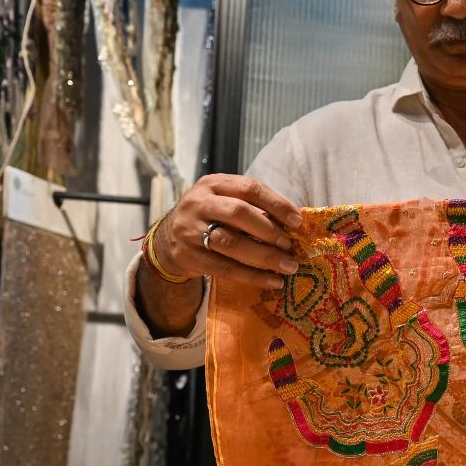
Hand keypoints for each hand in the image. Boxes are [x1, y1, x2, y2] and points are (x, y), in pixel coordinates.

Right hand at [153, 174, 301, 288]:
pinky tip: (272, 281)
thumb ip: (252, 206)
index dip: (276, 204)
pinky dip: (252, 276)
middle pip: (239, 213)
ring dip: (264, 256)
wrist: (167, 241)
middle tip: (290, 245)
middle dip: (269, 230)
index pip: (249, 188)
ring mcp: (191, 231)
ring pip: (232, 243)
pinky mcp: (190, 257)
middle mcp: (199, 203)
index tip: (298, 221)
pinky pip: (225, 269)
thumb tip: (292, 224)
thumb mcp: (223, 201)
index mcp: (213, 184)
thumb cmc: (209, 217)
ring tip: (288, 266)